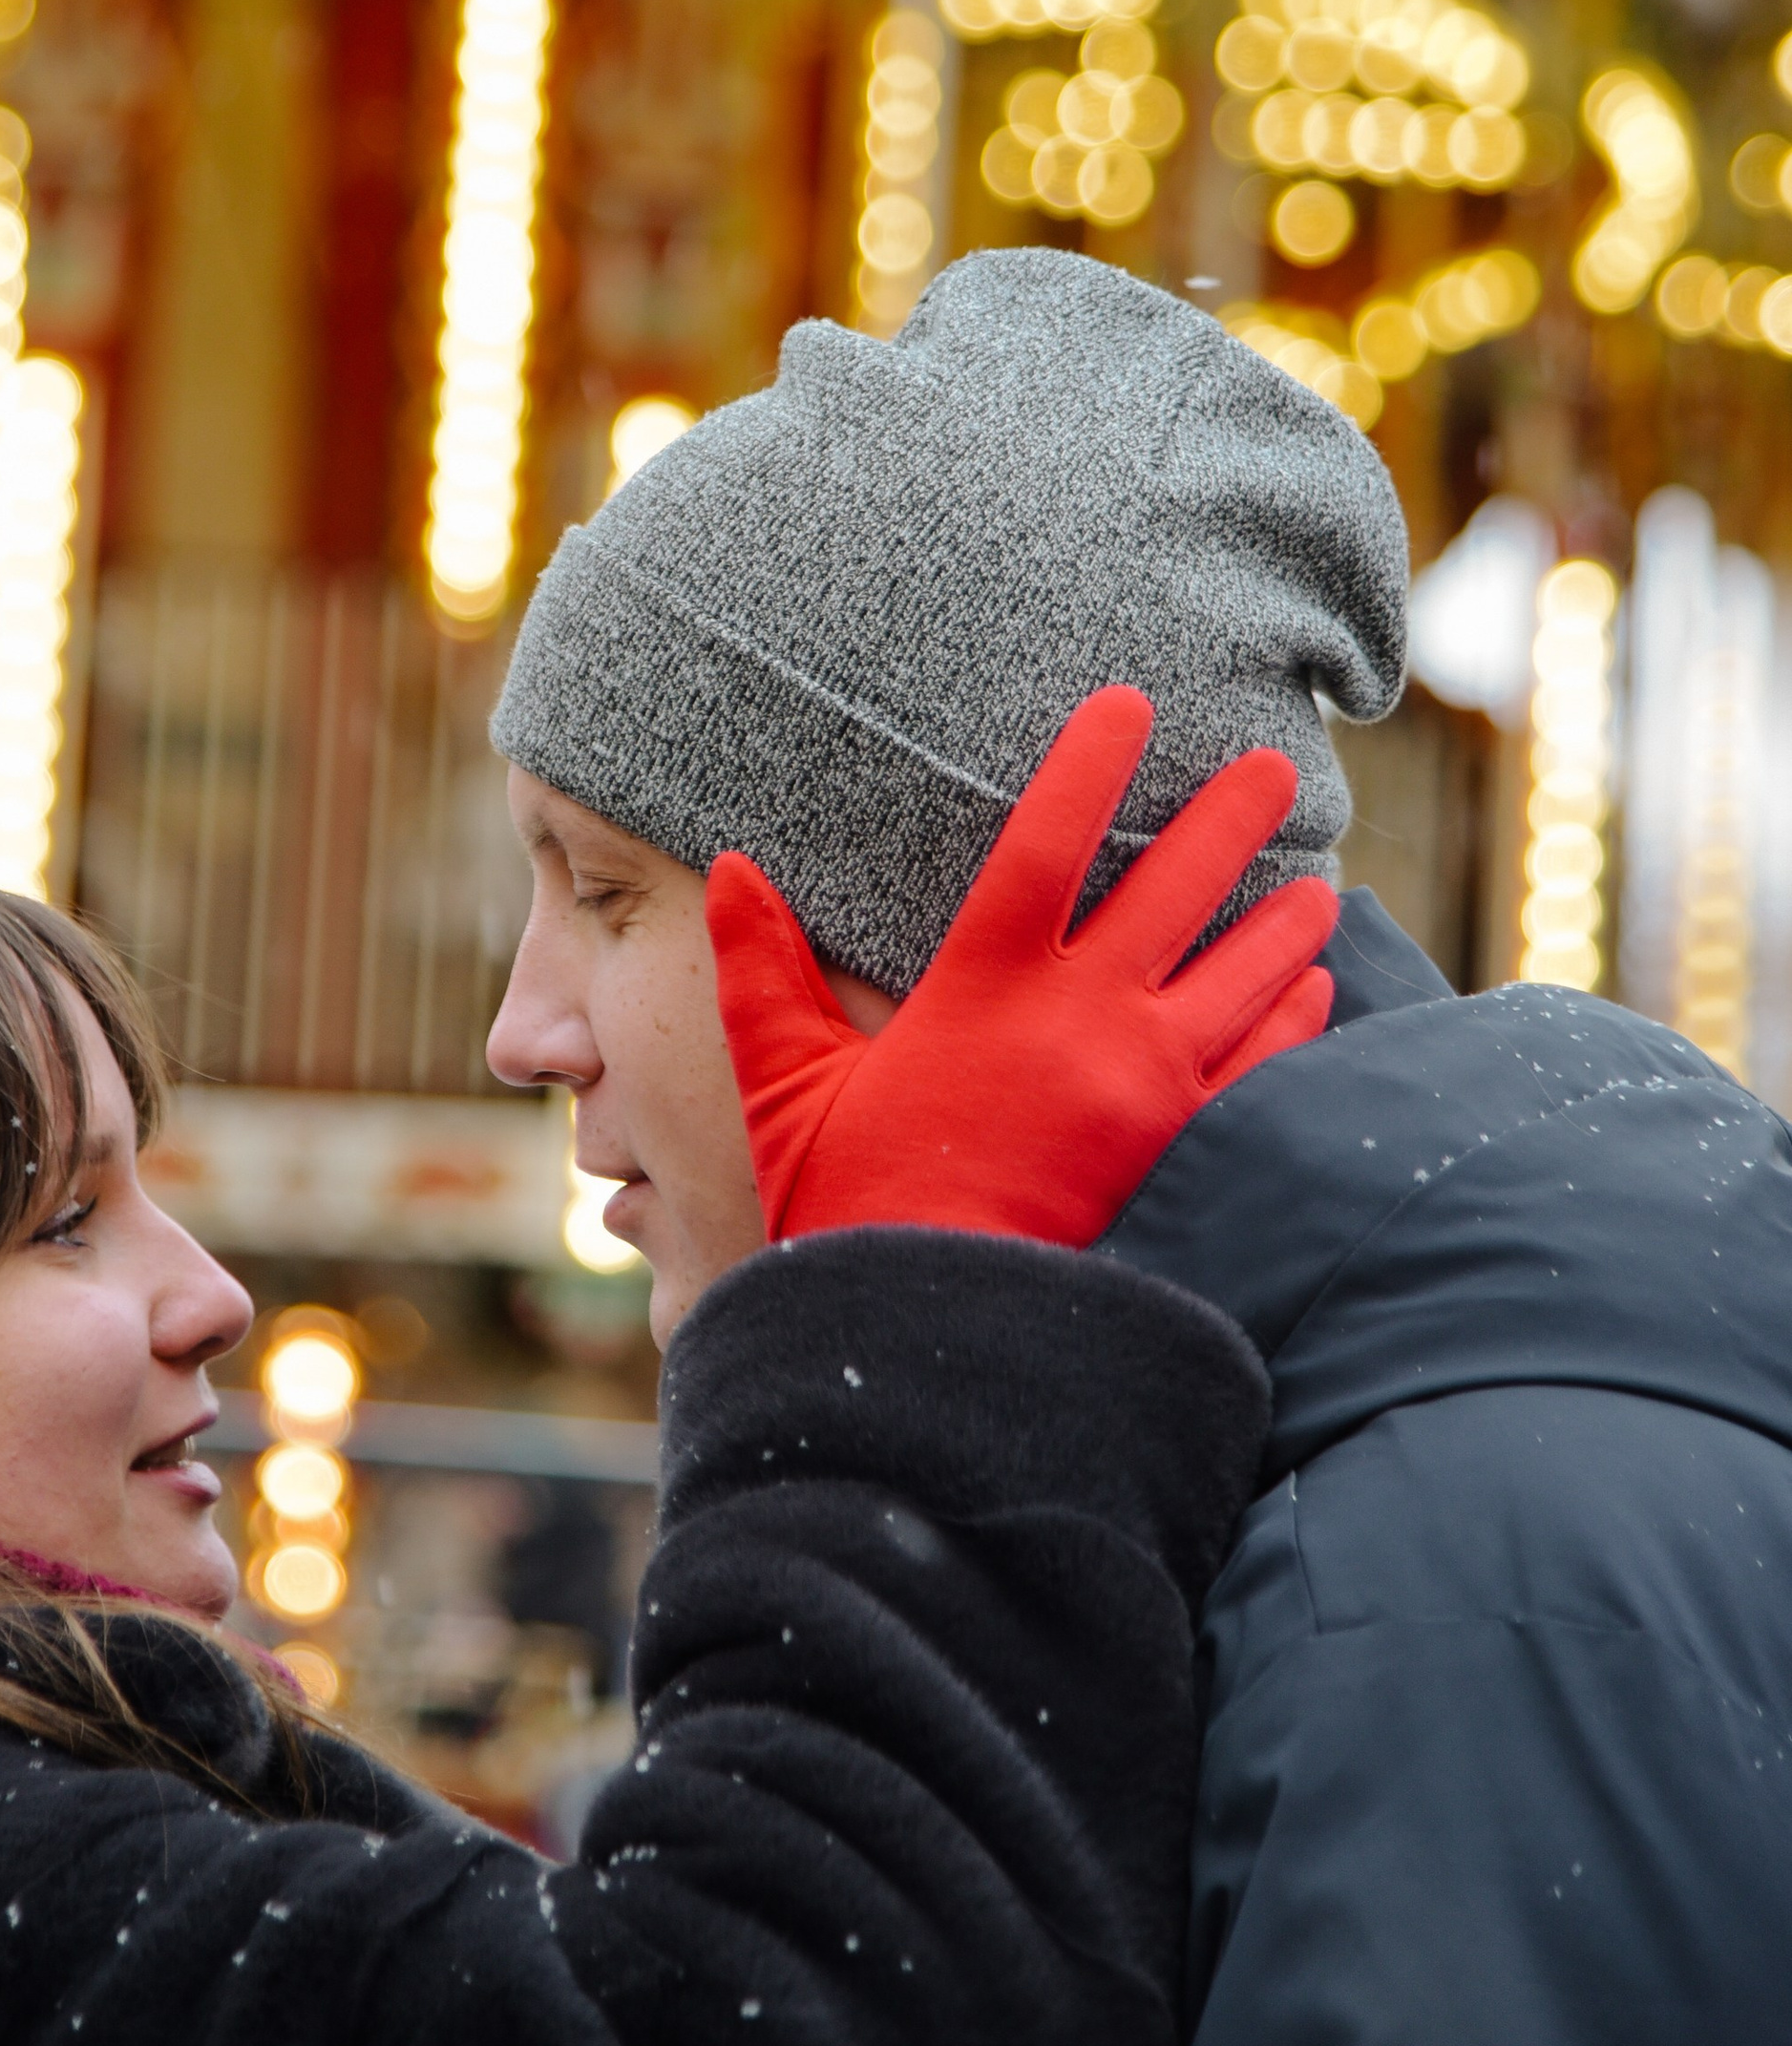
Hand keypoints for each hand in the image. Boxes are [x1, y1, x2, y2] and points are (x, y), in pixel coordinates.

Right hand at [705, 686, 1335, 1248]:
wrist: (940, 1340)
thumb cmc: (849, 1212)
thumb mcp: (788, 1088)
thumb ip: (763, 974)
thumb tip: (730, 870)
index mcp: (982, 991)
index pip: (1048, 841)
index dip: (1090, 763)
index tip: (1129, 705)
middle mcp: (1080, 1022)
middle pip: (1176, 887)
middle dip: (1229, 818)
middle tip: (1272, 767)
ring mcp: (1145, 1087)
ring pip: (1244, 973)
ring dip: (1283, 919)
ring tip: (1315, 882)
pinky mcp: (1181, 1151)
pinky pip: (1262, 1065)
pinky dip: (1292, 1018)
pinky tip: (1310, 990)